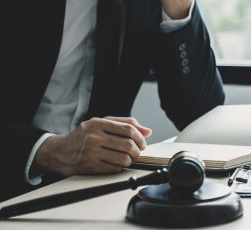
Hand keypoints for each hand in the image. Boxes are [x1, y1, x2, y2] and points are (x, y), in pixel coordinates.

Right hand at [34, 117, 151, 175]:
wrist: (59, 152)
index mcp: (98, 123)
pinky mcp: (90, 166)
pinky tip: (116, 164)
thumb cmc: (83, 136)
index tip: (142, 143)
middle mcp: (94, 137)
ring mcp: (91, 152)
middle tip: (137, 152)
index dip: (140, 138)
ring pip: (124, 158)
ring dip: (130, 160)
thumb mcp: (101, 123)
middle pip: (128, 145)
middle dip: (137, 151)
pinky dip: (120, 167)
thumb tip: (147, 131)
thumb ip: (125, 124)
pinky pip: (115, 168)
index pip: (128, 129)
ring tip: (127, 158)